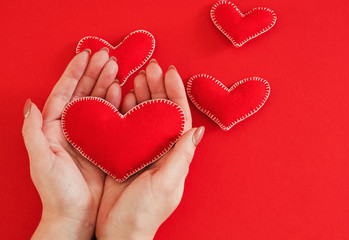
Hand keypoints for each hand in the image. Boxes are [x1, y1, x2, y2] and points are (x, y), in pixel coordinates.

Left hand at [22, 48, 120, 238]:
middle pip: (83, 92)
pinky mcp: (104, 142)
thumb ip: (33, 132)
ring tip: (116, 67)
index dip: (75, 72)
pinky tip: (121, 91)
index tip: (86, 54)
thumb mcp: (41, 161)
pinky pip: (110, 117)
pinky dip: (116, 102)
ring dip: (106, 82)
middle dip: (94, 72)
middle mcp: (72, 127)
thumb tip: (29, 103)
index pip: (64, 92)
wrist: (76, 214)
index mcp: (55, 127)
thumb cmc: (57, 191)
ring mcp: (89, 133)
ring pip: (98, 101)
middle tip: (107, 56)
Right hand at [95, 60, 204, 239]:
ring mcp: (142, 149)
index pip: (178, 116)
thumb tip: (196, 130)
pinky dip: (125, 108)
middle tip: (150, 67)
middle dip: (158, 87)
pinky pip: (126, 125)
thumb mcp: (166, 184)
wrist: (120, 232)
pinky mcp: (124, 153)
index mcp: (174, 154)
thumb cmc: (145, 212)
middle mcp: (160, 148)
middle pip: (161, 111)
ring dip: (142, 94)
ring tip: (137, 75)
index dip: (175, 93)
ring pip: (144, 114)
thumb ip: (181, 156)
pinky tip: (121, 96)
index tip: (170, 71)